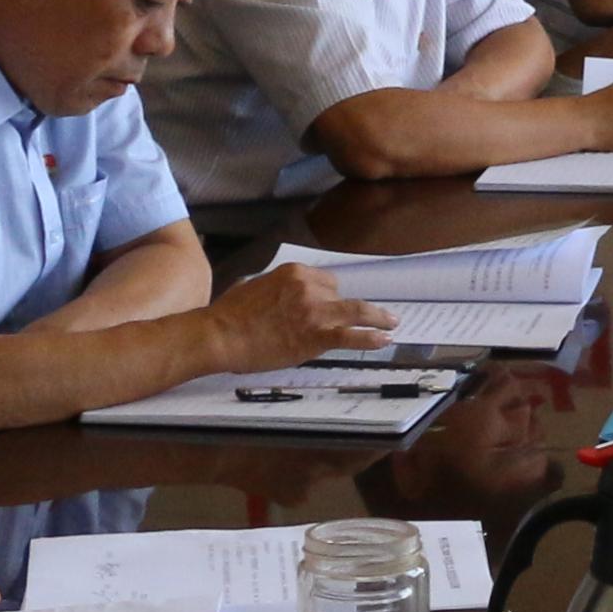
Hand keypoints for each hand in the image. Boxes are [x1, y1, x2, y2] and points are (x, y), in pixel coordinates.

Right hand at [202, 260, 392, 374]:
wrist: (221, 335)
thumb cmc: (230, 314)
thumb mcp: (254, 286)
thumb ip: (276, 287)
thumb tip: (282, 295)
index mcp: (294, 272)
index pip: (325, 281)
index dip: (329, 295)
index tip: (334, 304)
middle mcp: (309, 287)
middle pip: (339, 295)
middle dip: (344, 309)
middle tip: (366, 316)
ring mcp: (315, 311)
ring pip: (356, 311)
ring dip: (378, 317)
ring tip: (392, 323)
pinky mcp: (315, 336)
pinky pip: (350, 335)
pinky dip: (370, 337)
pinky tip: (383, 339)